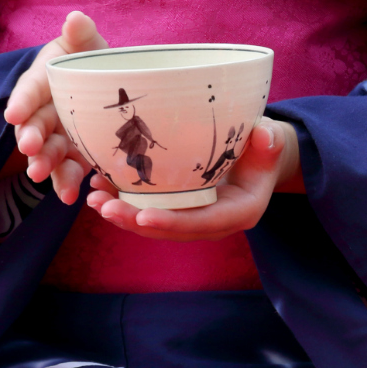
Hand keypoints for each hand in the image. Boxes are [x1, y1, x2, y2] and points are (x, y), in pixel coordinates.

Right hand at [4, 11, 108, 204]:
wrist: (109, 86)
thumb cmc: (91, 60)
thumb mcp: (88, 45)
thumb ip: (82, 35)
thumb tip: (75, 19)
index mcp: (44, 81)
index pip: (29, 90)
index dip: (22, 102)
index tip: (13, 114)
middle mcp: (45, 112)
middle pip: (33, 126)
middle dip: (29, 138)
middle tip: (29, 148)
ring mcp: (58, 137)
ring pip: (47, 152)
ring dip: (44, 165)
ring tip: (43, 176)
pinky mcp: (74, 157)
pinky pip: (68, 171)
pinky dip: (67, 184)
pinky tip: (70, 196)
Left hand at [87, 117, 304, 240]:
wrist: (259, 156)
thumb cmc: (264, 146)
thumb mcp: (273, 141)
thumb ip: (271, 141)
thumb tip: (264, 138)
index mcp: (238, 211)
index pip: (203, 222)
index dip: (173, 222)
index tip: (143, 217)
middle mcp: (213, 221)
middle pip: (170, 229)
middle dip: (134, 221)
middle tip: (103, 207)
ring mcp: (193, 217)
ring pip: (154, 223)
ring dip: (122, 214)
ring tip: (93, 199)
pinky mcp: (178, 207)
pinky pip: (148, 210)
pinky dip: (123, 201)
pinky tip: (99, 188)